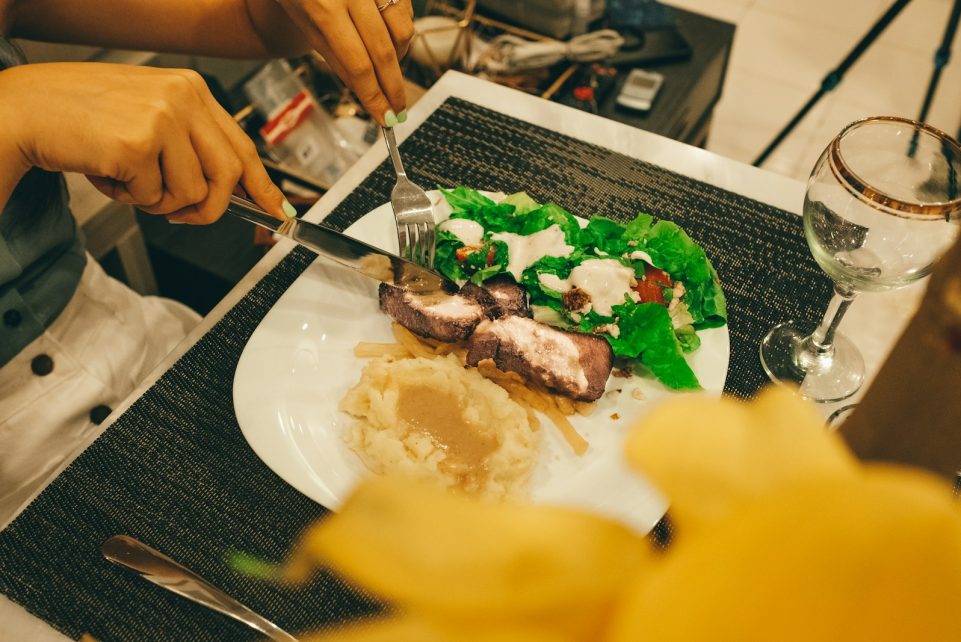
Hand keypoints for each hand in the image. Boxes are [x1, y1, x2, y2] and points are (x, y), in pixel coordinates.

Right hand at [0, 62, 287, 222]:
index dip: (263, 184)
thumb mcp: (148, 117)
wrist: (24, 110)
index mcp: (190, 88)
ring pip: (193, 193)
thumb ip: (189, 144)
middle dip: (208, 209)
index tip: (278, 210)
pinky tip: (107, 174)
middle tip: (181, 215)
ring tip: (128, 181)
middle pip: (228, 175)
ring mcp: (163, 119)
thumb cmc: (80, 115)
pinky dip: (129, 199)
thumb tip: (230, 187)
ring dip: (159, 202)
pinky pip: (154, 198)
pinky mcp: (139, 144)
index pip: (242, 144)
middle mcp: (183, 97)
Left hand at [275, 0, 413, 124]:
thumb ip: (337, 59)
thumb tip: (367, 95)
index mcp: (325, 8)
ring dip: (400, 60)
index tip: (383, 118)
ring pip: (404, 31)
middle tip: (398, 111)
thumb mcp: (306, 25)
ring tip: (387, 73)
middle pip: (385, 52)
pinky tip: (389, 42)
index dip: (374, 96)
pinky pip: (406, 12)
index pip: (359, 64)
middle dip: (394, 88)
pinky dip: (401, 32)